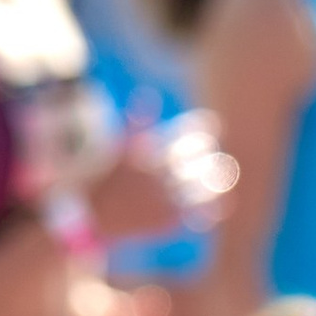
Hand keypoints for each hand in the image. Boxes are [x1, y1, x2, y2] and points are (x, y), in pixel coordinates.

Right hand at [86, 112, 235, 238]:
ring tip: (221, 174)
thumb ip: (138, 122)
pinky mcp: (168, 221)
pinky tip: (223, 201)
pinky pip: (199, 212)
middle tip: (213, 151)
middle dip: (208, 153)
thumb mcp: (120, 148)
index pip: (185, 134)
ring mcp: (164, 199)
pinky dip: (214, 205)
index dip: (203, 127)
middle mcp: (158, 175)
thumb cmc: (108, 177)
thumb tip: (150, 94)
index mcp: (147, 152)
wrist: (92, 219)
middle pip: (198, 159)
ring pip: (204, 186)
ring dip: (215, 179)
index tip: (215, 124)